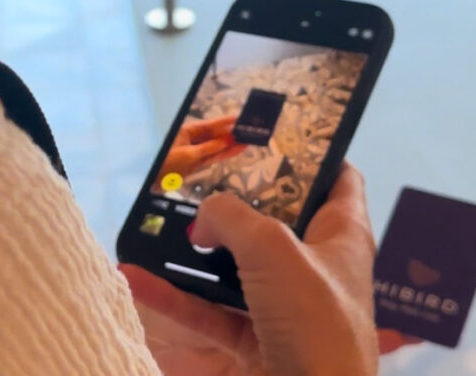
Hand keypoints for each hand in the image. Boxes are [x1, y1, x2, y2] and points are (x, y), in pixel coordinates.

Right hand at [120, 163, 382, 375]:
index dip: (310, 150)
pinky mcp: (255, 344)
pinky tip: (135, 277)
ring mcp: (284, 309)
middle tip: (194, 176)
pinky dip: (173, 297)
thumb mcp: (273, 247)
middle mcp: (315, 269)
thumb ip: (230, 216)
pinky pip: (207, 311)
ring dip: (190, 250)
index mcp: (341, 238)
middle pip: (273, 220)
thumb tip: (202, 220)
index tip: (267, 130)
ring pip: (232, 267)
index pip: (338, 179)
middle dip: (232, 199)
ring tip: (152, 224)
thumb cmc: (313, 322)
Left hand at [158, 116, 246, 180]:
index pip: (209, 124)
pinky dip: (225, 154)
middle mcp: (192, 139)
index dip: (224, 121)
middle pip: (215, 135)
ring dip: (231, 144)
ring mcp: (196, 151)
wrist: (154, 181)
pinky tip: (237, 150)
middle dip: (231, 133)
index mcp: (186, 131)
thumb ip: (208, 148)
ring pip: (217, 146)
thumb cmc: (167, 163)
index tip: (239, 118)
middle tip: (248, 130)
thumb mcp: (188, 154)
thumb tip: (226, 141)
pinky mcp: (197, 163)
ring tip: (248, 140)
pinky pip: (214, 156)